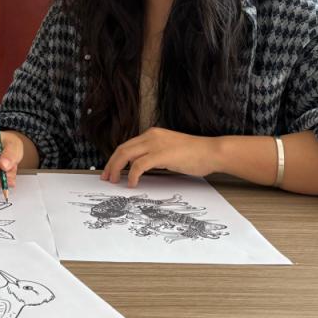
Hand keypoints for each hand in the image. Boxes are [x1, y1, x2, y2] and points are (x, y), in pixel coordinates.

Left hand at [103, 127, 220, 186]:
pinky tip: (132, 184)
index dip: (115, 159)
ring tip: (114, 181)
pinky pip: (139, 165)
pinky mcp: (161, 154)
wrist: (212, 152)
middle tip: (106, 178)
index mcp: (152, 134)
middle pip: (122, 149)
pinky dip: (132, 175)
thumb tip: (138, 168)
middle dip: (111, 164)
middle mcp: (151, 136)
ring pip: (126, 155)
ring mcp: (156, 144)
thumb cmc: (195, 154)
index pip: (126, 145)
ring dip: (116, 169)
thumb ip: (154, 156)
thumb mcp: (169, 151)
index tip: (110, 170)